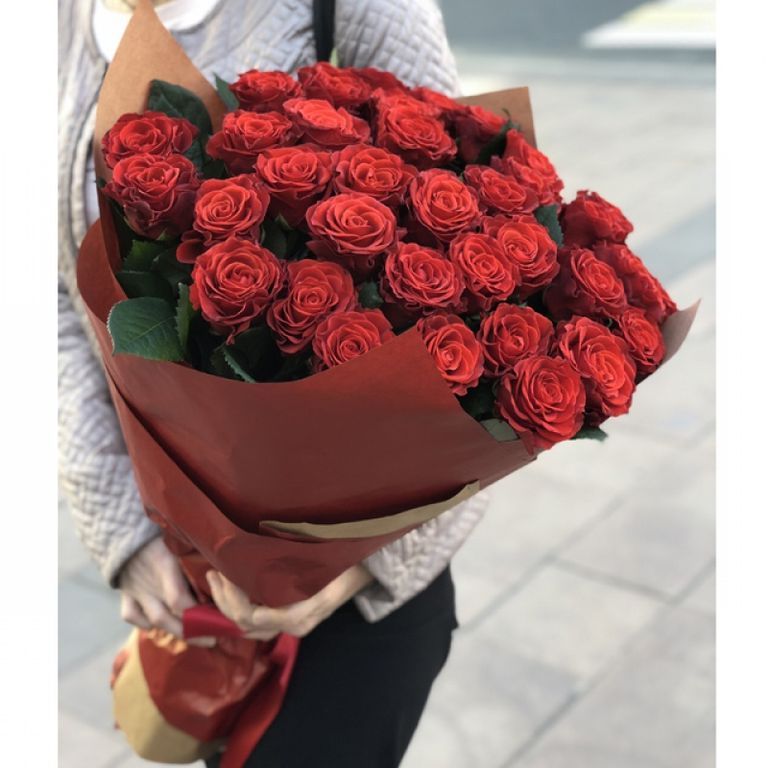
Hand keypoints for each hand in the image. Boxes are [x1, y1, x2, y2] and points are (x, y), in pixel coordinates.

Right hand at [118, 537, 213, 645]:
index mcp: (164, 565)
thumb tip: (221, 577)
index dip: (198, 614)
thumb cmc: (163, 530)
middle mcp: (148, 582)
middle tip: (213, 639)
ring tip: (195, 639)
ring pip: (152, 622)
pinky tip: (160, 626)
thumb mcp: (182, 540)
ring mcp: (134, 589)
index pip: (178, 600)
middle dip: (191, 632)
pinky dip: (145, 624)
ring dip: (175, 632)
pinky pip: (132, 615)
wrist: (124, 525)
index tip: (218, 619)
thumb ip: (196, 558)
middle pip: (166, 618)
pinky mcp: (125, 592)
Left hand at [206, 565, 373, 639]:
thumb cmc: (339, 563)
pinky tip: (228, 589)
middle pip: (246, 624)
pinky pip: (254, 623)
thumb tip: (262, 547)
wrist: (359, 573)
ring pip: (247, 627)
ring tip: (215, 579)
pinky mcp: (285, 621)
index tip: (224, 573)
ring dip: (226, 605)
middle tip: (214, 573)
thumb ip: (298, 560)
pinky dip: (236, 609)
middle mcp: (294, 625)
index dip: (234, 600)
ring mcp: (290, 626)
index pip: (255, 617)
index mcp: (301, 613)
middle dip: (224, 600)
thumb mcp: (322, 562)